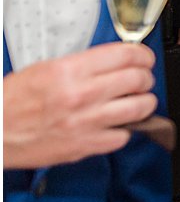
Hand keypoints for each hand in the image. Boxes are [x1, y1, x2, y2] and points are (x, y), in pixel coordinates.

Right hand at [3, 43, 157, 168]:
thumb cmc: (12, 101)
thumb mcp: (46, 69)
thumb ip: (83, 65)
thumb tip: (115, 63)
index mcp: (69, 70)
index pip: (125, 55)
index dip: (142, 55)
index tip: (144, 59)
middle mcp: (81, 95)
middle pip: (138, 80)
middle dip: (145, 78)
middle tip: (142, 81)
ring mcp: (85, 122)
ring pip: (139, 108)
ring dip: (144, 103)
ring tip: (138, 102)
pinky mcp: (85, 146)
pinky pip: (123, 136)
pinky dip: (124, 130)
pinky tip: (115, 125)